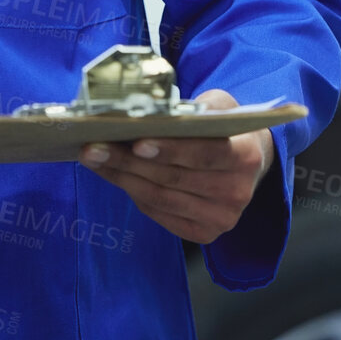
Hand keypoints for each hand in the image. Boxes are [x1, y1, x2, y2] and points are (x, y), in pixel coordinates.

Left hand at [78, 88, 274, 243]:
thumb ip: (195, 109)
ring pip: (161, 198)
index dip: (170, 150)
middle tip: (94, 146)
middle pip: (174, 178)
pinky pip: (160, 213)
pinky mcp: (205, 234)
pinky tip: (113, 174)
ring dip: (122, 177)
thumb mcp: (218, 105)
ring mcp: (222, 218)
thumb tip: (152, 114)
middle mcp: (237, 192)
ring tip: (94, 158)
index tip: (136, 142)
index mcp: (246, 155)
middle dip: (129, 161)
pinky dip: (133, 193)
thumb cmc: (224, 127)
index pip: (204, 154)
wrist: (245, 160)